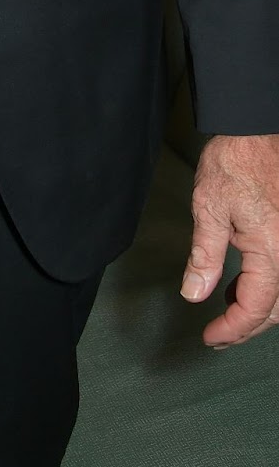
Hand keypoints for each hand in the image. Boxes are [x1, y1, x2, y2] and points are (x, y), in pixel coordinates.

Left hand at [181, 132, 278, 345]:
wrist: (257, 129)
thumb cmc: (235, 161)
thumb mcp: (209, 208)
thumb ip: (204, 256)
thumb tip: (195, 293)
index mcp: (272, 250)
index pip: (255, 308)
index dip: (232, 329)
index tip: (210, 337)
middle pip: (277, 309)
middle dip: (247, 325)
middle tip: (219, 331)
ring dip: (261, 307)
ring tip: (228, 306)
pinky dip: (269, 286)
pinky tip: (245, 283)